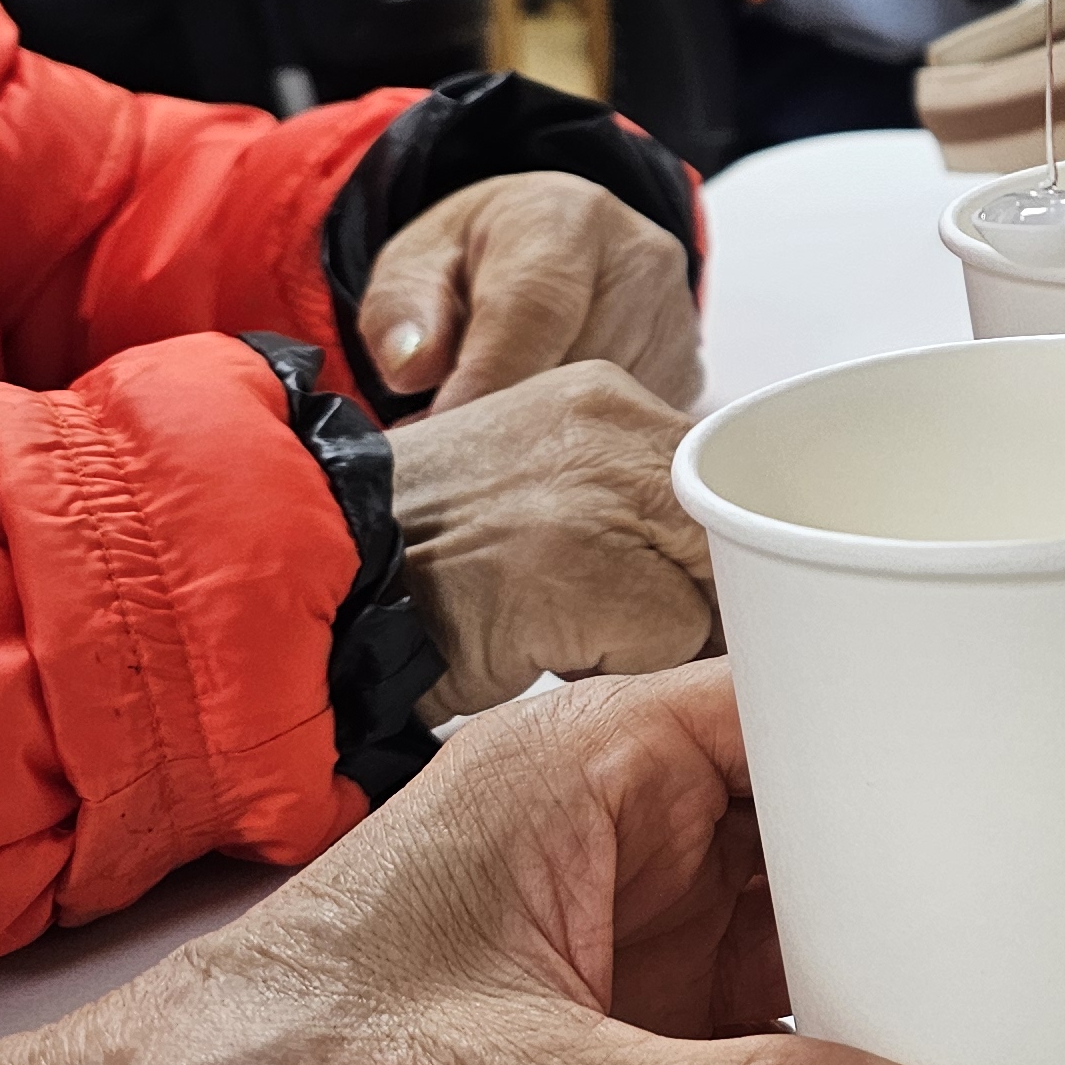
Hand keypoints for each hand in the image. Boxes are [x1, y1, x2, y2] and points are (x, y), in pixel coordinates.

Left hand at [362, 170, 697, 413]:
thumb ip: (400, 311)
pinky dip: (588, 445)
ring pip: (612, 410)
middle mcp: (641, 257)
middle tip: (458, 450)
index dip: (484, 383)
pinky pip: (638, 431)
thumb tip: (413, 368)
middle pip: (577, 369)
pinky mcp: (690, 369)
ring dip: (550, 439)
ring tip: (500, 438)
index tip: (441, 436)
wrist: (545, 248)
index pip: (534, 311)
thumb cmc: (473, 261)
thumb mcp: (413, 266)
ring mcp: (677, 317)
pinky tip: (549, 437)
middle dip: (512, 418)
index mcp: (566, 217)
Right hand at [390, 360, 716, 715]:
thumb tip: (748, 583)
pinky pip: (672, 638)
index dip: (727, 552)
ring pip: (715, 586)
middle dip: (718, 595)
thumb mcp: (538, 489)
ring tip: (571, 629)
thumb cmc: (427, 558)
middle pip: (741, 530)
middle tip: (644, 626)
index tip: (704, 591)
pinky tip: (545, 647)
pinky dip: (623, 665)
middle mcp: (610, 427)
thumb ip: (633, 506)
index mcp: (603, 400)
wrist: (316, 578)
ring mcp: (597, 491)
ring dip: (665, 632)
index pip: (732, 480)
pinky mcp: (584, 568)